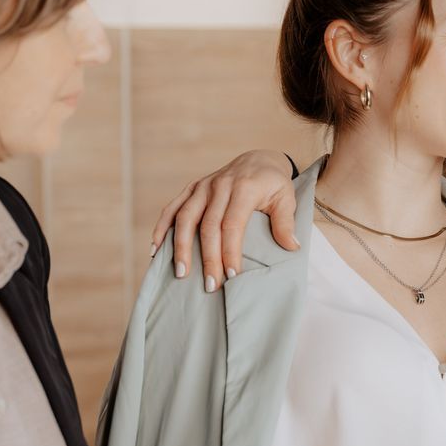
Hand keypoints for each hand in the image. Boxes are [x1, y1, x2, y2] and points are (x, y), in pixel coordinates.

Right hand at [150, 150, 298, 291]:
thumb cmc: (273, 185)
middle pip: (208, 226)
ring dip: (180, 246)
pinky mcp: (192, 189)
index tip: (232, 275)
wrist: (258, 160)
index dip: (230, 251)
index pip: (232, 225)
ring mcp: (202, 187)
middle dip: (208, 258)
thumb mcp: (286, 198)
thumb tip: (290, 247)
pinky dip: (161, 228)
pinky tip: (155, 249)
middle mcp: (219, 186)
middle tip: (210, 285)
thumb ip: (285, 222)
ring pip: (185, 217)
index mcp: (243, 188)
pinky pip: (172, 208)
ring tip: (181, 274)